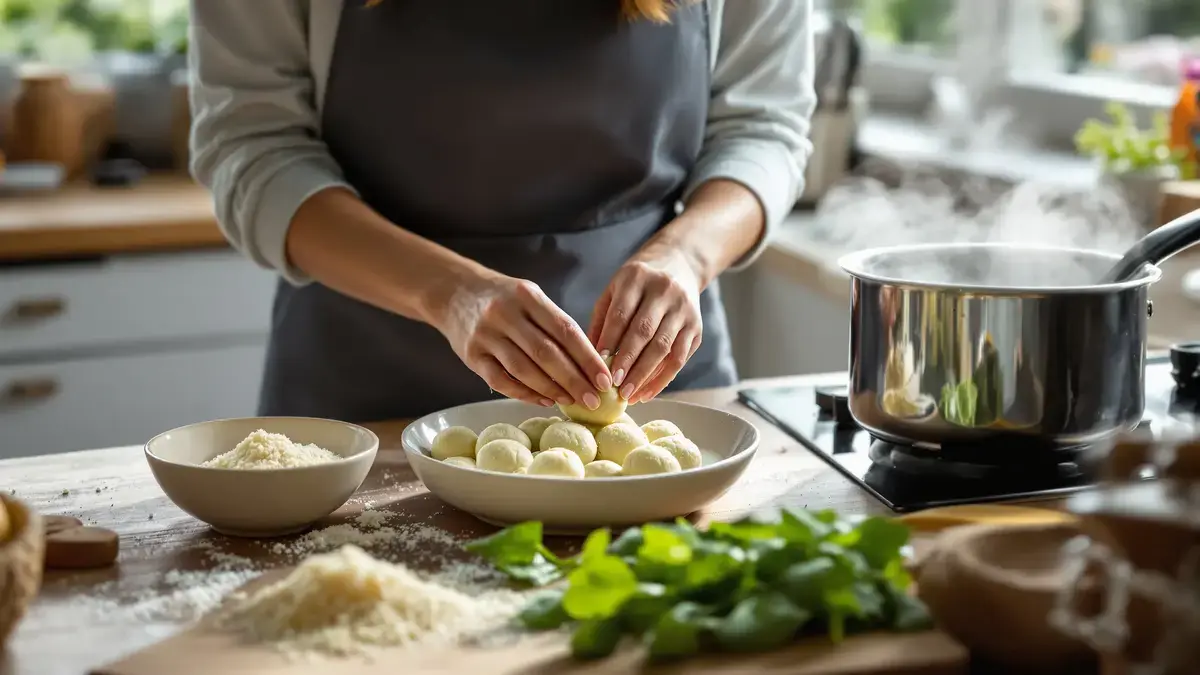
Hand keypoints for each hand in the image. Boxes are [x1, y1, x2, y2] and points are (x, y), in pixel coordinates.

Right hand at [438, 272, 610, 407]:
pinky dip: (524, 393)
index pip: (565, 330)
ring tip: (573, 402)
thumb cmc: (503, 298)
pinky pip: (501, 380)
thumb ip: (554, 324)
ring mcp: (486, 335)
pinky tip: (543, 400)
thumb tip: (589, 362)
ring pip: (524, 369)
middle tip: (594, 400)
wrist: (454, 292)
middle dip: (574, 380)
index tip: (605, 379)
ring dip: (552, 389)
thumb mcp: (530, 297)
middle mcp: (505, 313)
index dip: (588, 357)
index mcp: (527, 296)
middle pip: (546, 353)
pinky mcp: (471, 355)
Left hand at [588, 249, 702, 403]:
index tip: (597, 363)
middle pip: (644, 331)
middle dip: (628, 360)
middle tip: (613, 384)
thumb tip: (590, 357)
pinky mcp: (696, 327)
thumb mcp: (615, 291)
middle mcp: (664, 291)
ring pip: (664, 347)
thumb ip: (602, 320)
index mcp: (637, 277)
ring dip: (645, 374)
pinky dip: (663, 379)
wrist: (678, 267)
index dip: (610, 340)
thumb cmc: (636, 286)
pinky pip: (679, 358)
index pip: (622, 313)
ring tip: (628, 394)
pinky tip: (646, 393)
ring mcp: (684, 309)